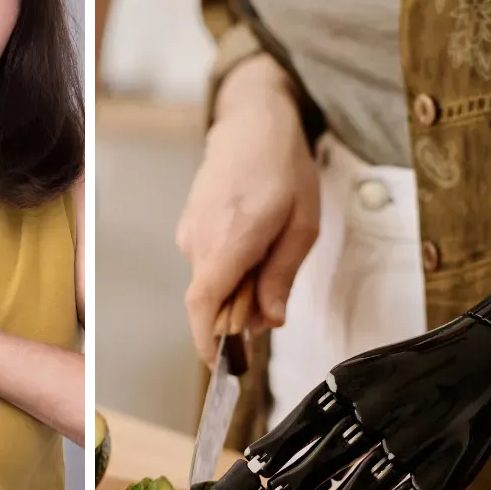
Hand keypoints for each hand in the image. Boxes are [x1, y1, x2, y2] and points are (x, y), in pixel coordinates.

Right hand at [176, 55, 319, 366]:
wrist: (252, 124)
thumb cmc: (283, 169)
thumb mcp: (302, 226)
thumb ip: (282, 276)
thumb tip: (270, 321)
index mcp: (231, 240)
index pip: (203, 304)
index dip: (208, 342)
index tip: (221, 365)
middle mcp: (200, 240)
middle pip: (211, 301)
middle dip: (239, 315)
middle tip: (272, 301)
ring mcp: (189, 232)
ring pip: (210, 283)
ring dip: (237, 288)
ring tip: (268, 256)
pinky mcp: (188, 227)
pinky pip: (207, 264)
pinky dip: (228, 270)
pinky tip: (252, 244)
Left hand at [202, 271, 490, 489]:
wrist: (484, 356)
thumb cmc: (403, 369)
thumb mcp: (354, 374)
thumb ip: (317, 413)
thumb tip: (268, 455)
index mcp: (341, 387)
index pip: (282, 438)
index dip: (248, 476)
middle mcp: (370, 415)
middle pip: (306, 474)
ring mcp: (407, 444)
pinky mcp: (439, 472)